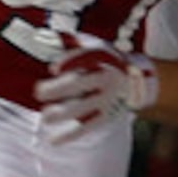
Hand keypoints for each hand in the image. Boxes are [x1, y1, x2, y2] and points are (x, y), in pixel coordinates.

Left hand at [33, 40, 158, 140]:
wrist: (138, 80)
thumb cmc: (107, 60)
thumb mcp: (94, 45)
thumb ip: (70, 41)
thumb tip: (40, 35)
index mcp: (103, 59)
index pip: (87, 58)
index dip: (70, 62)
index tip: (53, 69)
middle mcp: (105, 78)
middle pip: (82, 84)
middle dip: (61, 88)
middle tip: (39, 92)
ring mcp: (106, 99)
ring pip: (84, 107)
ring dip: (64, 114)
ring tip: (45, 118)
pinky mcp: (106, 116)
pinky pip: (87, 127)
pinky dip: (70, 135)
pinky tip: (53, 141)